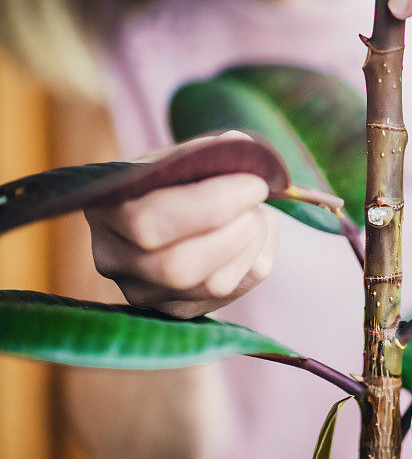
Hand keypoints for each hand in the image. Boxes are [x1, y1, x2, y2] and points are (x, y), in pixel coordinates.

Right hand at [86, 132, 278, 318]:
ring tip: (256, 213)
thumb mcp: (177, 159)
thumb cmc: (172, 182)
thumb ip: (206, 152)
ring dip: (251, 243)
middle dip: (234, 230)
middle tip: (258, 199)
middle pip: (178, 266)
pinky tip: (256, 234)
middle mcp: (115, 260)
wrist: (169, 218)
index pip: (150, 222)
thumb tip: (242, 148)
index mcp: (104, 210)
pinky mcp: (181, 311)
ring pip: (212, 284)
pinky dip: (258, 255)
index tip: (254, 183)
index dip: (211, 205)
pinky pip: (234, 291)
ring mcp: (146, 294)